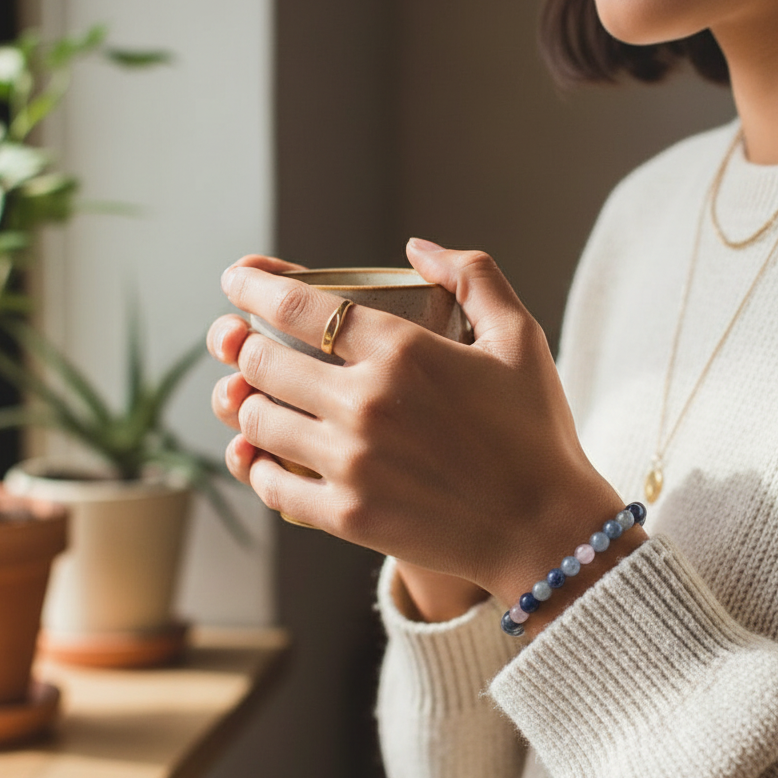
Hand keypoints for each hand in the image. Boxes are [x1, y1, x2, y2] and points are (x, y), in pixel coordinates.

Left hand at [208, 240, 643, 623]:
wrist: (546, 530)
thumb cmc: (536, 432)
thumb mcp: (521, 338)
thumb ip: (474, 276)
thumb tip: (416, 247)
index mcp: (403, 351)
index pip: (298, 306)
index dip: (252, 288)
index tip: (235, 282)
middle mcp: (366, 403)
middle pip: (262, 362)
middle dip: (237, 344)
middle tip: (231, 340)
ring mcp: (351, 464)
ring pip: (257, 422)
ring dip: (244, 403)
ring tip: (248, 397)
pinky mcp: (345, 517)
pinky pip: (271, 485)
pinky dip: (256, 466)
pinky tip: (259, 456)